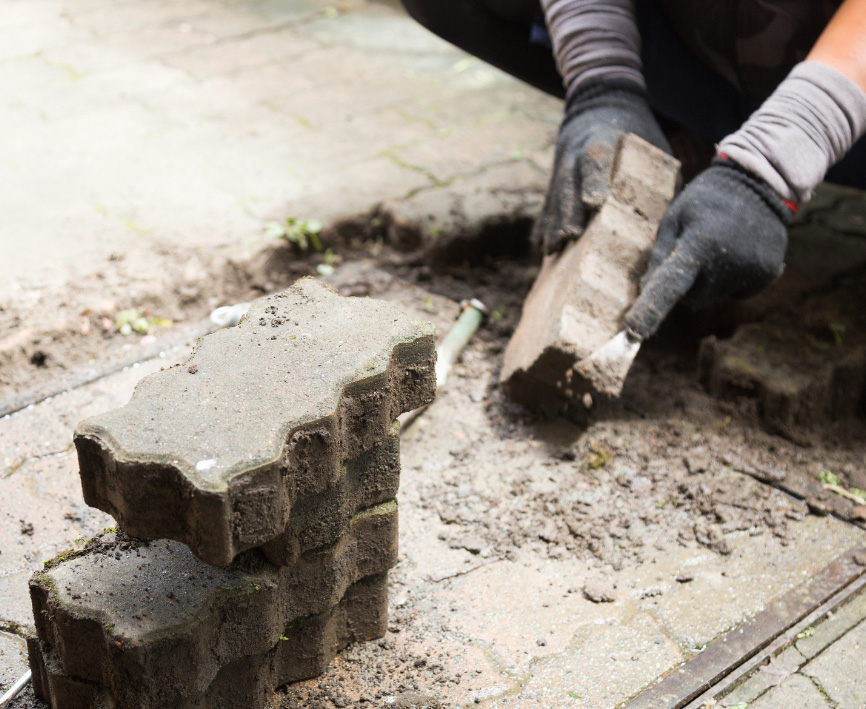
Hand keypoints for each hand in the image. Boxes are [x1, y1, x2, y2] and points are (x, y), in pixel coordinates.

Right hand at [534, 79, 670, 253]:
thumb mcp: (651, 145)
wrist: (600, 103)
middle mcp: (575, 151)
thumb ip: (659, 176)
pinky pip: (547, 203)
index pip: (596, 157)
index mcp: (603, 137)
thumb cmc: (635, 131)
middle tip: (569, 235)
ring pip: (554, 195)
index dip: (594, 180)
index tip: (594, 204)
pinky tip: (541, 246)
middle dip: (568, 209)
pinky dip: (543, 225)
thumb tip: (672, 217)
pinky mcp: (554, 179)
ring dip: (552, 223)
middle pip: (568, 182)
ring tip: (552, 249)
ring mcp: (561, 165)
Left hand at [625, 157, 792, 339]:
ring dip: (710, 280)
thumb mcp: (675, 218)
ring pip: (714, 296)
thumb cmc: (705, 201)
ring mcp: (750, 271)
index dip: (650, 310)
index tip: (633, 332)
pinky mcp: (766, 277)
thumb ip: (660, 255)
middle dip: (687, 283)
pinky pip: (736, 293)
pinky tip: (738, 252)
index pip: (669, 285)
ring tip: (721, 244)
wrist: (760, 182)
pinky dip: (732, 280)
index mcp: (698, 244)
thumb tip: (646, 291)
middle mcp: (727, 263)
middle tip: (696, 249)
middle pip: (692, 298)